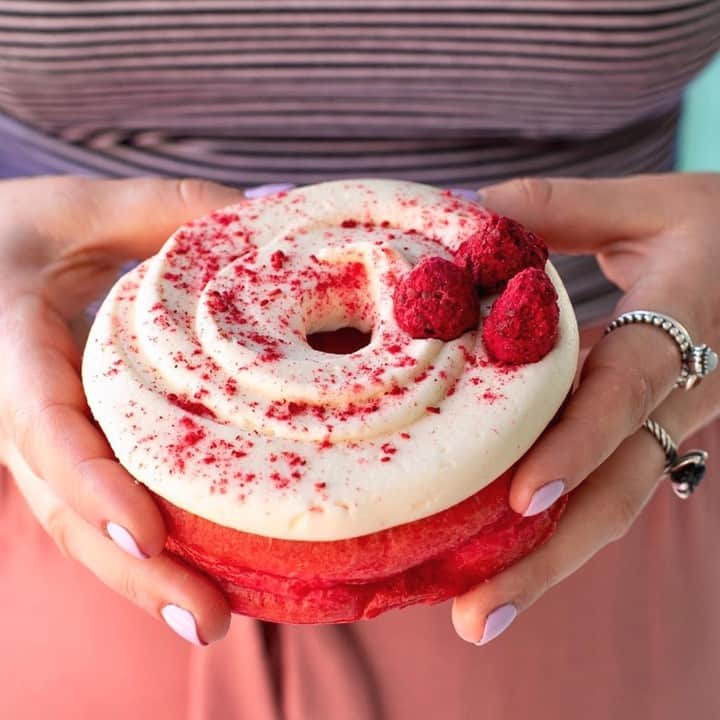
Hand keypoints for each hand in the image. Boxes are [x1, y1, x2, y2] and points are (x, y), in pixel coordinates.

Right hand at [0, 175, 245, 644]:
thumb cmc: (17, 233)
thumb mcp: (83, 208)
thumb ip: (167, 211)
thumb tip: (268, 214)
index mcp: (12, 348)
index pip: (44, 426)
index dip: (91, 481)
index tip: (148, 536)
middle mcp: (18, 411)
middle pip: (67, 507)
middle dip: (133, 572)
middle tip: (211, 620)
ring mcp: (37, 442)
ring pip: (78, 524)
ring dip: (139, 581)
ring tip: (213, 619)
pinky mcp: (60, 452)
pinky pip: (91, 509)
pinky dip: (136, 552)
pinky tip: (191, 578)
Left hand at [452, 173, 719, 643]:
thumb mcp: (654, 204)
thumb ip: (564, 207)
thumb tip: (472, 213)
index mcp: (681, 331)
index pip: (625, 395)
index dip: (578, 444)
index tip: (523, 500)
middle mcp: (674, 398)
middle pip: (615, 494)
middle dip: (548, 561)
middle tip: (476, 621)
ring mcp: (665, 428)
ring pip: (609, 507)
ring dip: (545, 564)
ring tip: (476, 615)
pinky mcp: (649, 436)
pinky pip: (601, 490)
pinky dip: (552, 529)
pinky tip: (497, 559)